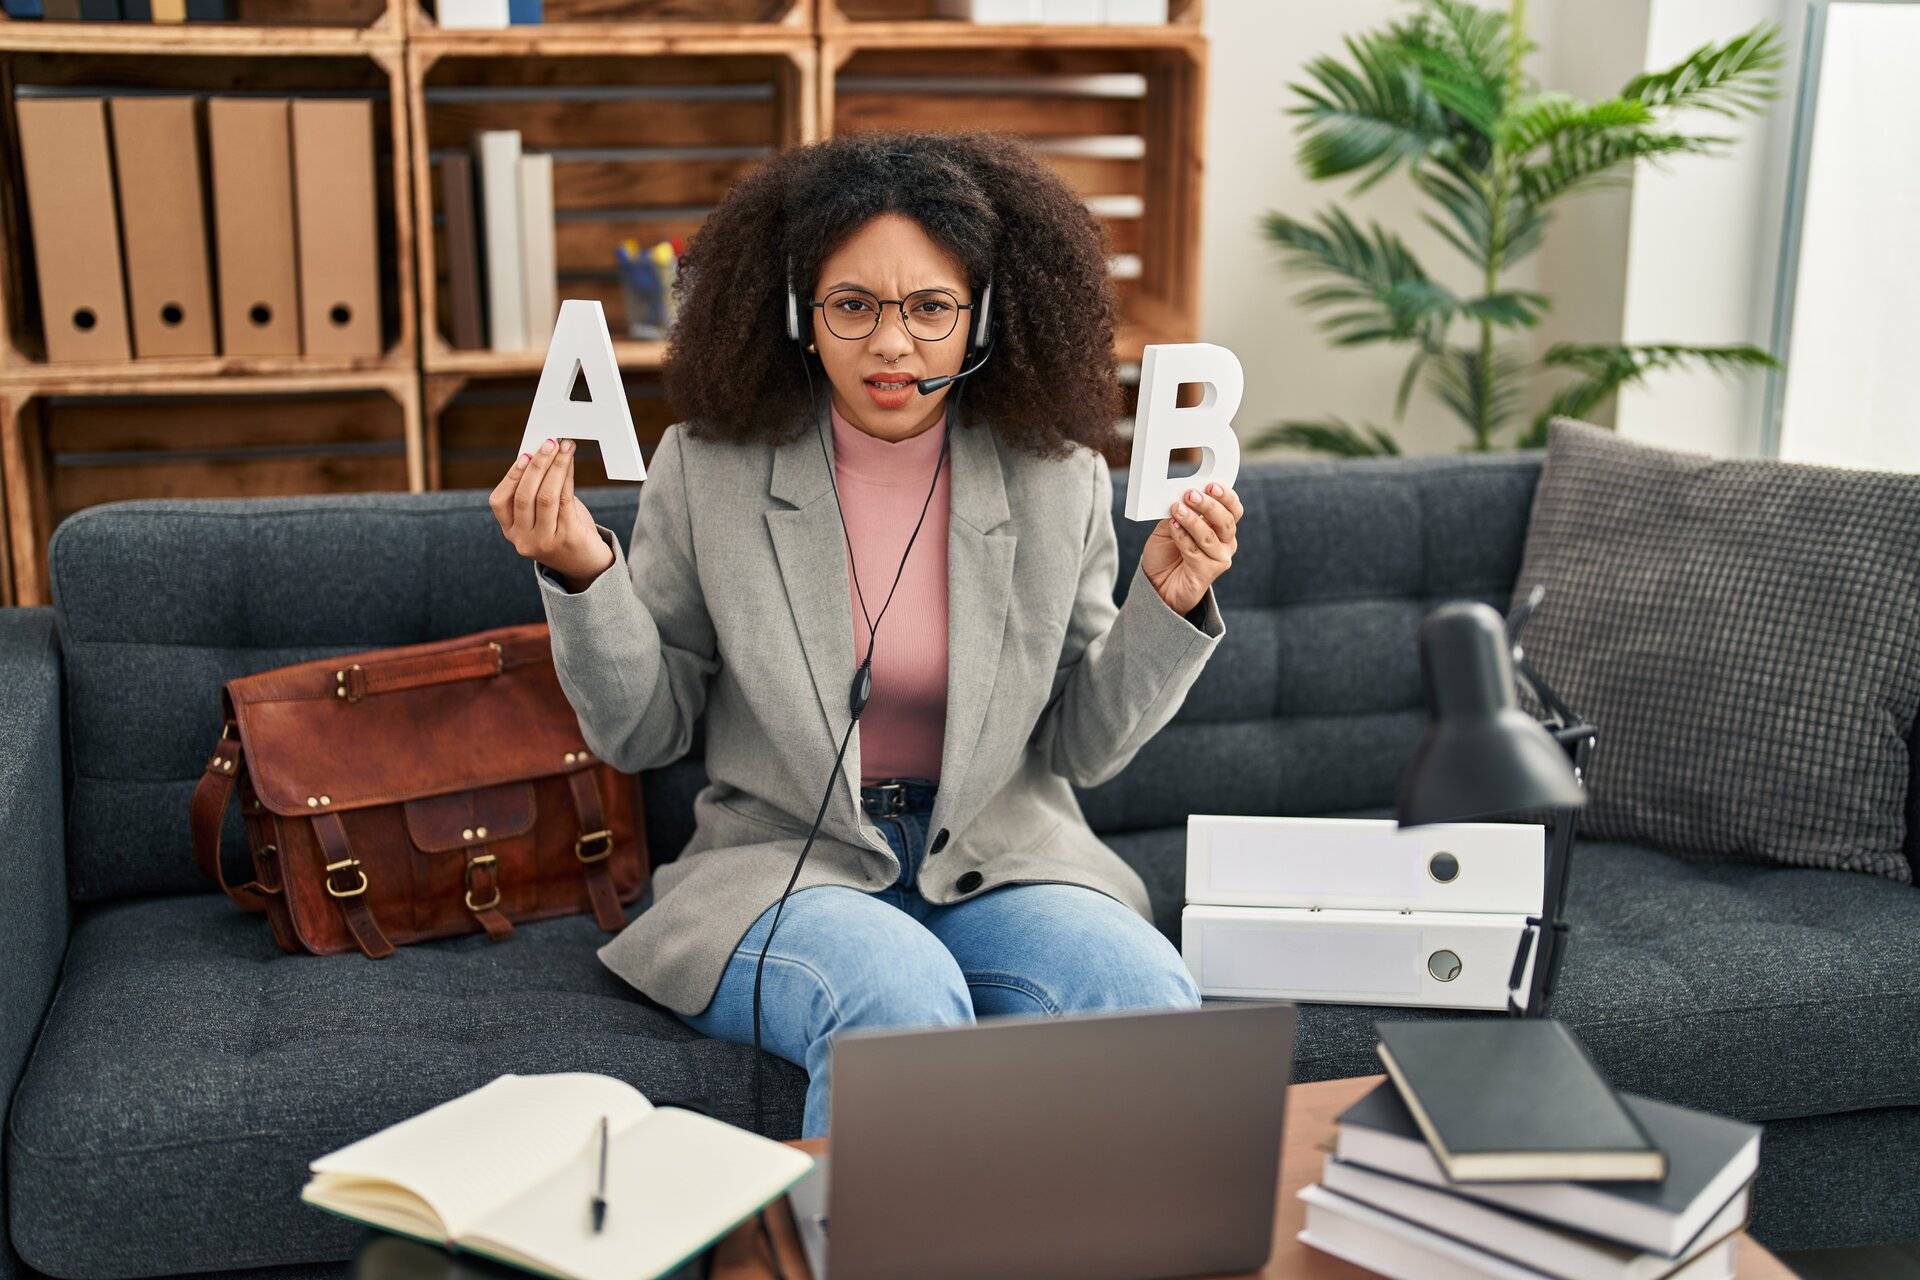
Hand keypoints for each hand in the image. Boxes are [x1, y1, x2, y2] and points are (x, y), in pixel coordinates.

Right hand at [489, 438, 612, 587]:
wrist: (589, 565)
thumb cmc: (564, 532)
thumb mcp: (543, 516)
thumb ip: (537, 491)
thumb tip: (541, 453)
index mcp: (511, 532)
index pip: (499, 501)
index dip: (511, 475)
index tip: (525, 454)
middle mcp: (523, 540)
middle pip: (524, 495)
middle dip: (537, 465)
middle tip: (549, 443)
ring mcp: (544, 542)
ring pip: (545, 497)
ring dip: (555, 467)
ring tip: (565, 448)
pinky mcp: (567, 538)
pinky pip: (565, 501)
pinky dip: (567, 477)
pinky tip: (571, 464)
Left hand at [1141, 480, 1240, 616]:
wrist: (1157, 584)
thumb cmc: (1166, 554)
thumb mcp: (1170, 525)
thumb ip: (1179, 511)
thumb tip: (1181, 496)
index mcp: (1220, 527)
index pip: (1233, 509)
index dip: (1226, 496)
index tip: (1211, 485)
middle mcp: (1225, 543)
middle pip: (1226, 521)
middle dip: (1209, 505)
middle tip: (1191, 494)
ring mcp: (1219, 559)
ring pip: (1210, 536)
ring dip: (1192, 520)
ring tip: (1176, 510)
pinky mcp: (1208, 573)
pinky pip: (1195, 551)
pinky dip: (1182, 537)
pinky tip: (1173, 527)